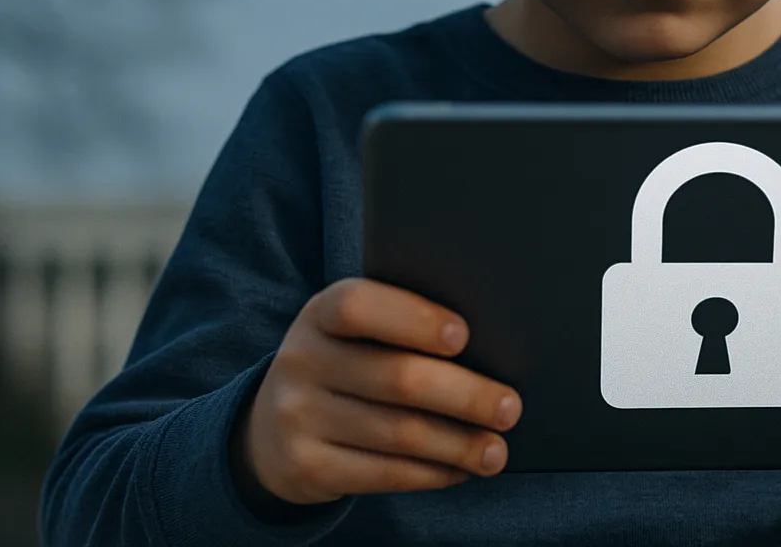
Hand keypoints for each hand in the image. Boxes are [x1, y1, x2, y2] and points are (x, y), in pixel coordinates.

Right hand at [234, 278, 521, 504]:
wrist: (271, 429)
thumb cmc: (345, 365)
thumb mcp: (355, 336)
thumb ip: (402, 328)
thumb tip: (490, 346)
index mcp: (319, 313)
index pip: (358, 307)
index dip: (413, 319)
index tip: (464, 336)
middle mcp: (301, 361)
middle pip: (396, 378)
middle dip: (464, 395)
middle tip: (510, 407)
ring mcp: (298, 417)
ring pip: (398, 433)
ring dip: (458, 444)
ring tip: (496, 450)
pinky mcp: (306, 467)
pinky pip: (382, 473)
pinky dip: (430, 473)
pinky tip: (459, 468)